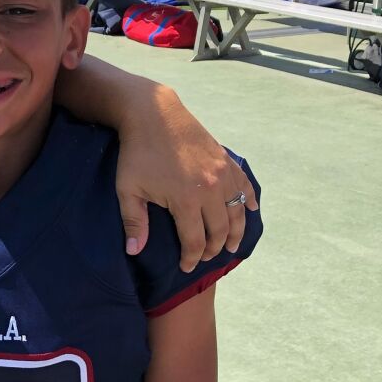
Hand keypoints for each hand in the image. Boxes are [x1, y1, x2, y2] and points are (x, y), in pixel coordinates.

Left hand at [114, 89, 258, 269]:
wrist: (154, 114)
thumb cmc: (137, 153)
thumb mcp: (128, 190)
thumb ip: (134, 222)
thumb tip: (134, 252)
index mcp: (185, 201)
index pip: (195, 241)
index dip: (192, 258)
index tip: (186, 267)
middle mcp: (210, 189)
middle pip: (220, 230)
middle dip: (215, 249)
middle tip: (208, 258)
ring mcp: (222, 173)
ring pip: (237, 210)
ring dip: (236, 231)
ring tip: (232, 245)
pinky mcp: (225, 160)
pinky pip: (244, 184)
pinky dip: (250, 199)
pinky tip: (252, 209)